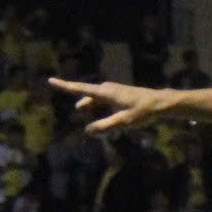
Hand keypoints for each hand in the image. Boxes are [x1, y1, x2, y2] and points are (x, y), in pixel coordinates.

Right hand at [51, 77, 176, 135]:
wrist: (160, 102)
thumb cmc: (142, 111)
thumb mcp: (123, 122)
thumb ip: (105, 127)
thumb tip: (87, 131)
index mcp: (104, 92)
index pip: (79, 89)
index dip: (64, 86)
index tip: (50, 80)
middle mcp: (106, 89)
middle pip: (86, 99)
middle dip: (84, 110)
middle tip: (89, 122)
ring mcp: (112, 91)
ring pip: (95, 102)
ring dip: (94, 113)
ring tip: (102, 126)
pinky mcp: (117, 95)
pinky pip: (103, 103)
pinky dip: (102, 112)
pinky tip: (111, 122)